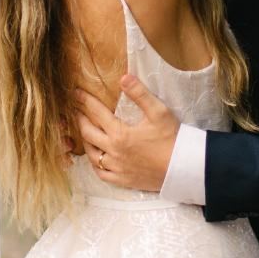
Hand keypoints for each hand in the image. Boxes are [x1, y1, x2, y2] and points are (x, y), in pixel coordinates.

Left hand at [75, 76, 180, 193]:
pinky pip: (101, 173)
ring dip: (85, 141)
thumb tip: (123, 77)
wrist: (182, 167)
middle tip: (77, 110)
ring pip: (91, 154)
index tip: (76, 93)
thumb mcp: (158, 112)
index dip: (85, 101)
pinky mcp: (122, 180)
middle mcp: (113, 151)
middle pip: (88, 133)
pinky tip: (96, 157)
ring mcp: (116, 167)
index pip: (96, 113)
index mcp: (120, 133)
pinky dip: (95, 164)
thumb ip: (140, 94)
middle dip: (80, 119)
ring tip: (85, 131)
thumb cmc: (171, 138)